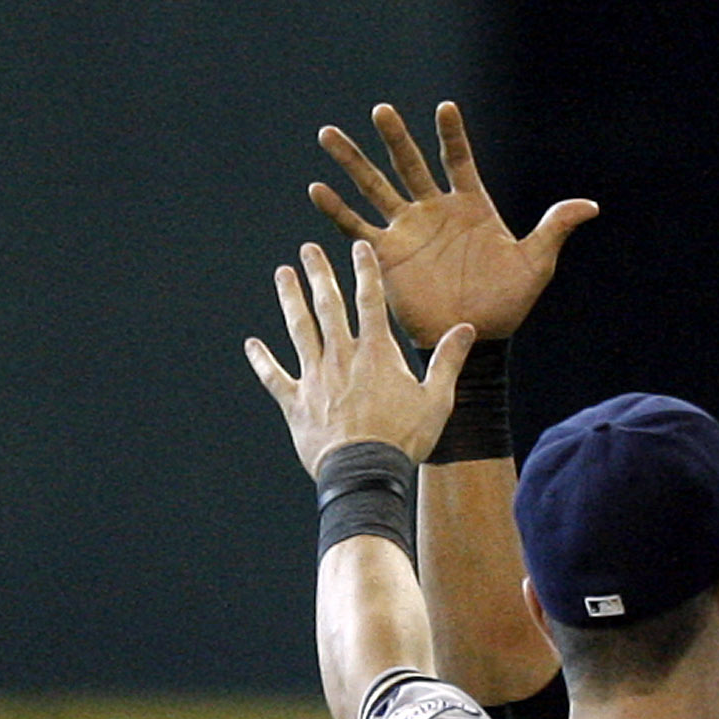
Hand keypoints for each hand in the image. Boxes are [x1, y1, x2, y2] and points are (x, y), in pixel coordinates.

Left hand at [246, 241, 470, 473]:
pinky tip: (251, 345)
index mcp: (375, 353)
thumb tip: (466, 329)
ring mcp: (315, 377)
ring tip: (282, 274)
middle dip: (318, 274)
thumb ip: (447, 361)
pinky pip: (274, 376)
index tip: (359, 247)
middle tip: (308, 250)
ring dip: (290, 299)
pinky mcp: (296, 401)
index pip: (370, 301)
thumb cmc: (404, 438)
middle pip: (328, 305)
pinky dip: (261, 361)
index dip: (365, 271)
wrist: (364, 470)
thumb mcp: (436, 400)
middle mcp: (341, 356)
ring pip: (299, 329)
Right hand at [309, 100, 596, 348]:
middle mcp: (433, 209)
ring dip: (353, 163)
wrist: (478, 337)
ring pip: (375, 187)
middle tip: (381, 110)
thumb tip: (590, 206)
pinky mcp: (387, 254)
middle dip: (396, 138)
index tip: (446, 108)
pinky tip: (317, 189)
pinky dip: (337, 211)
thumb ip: (554, 229)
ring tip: (329, 134)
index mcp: (469, 205)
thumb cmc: (509, 302)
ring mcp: (408, 229)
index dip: (453, 136)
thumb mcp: (536, 264)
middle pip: (410, 164)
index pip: (458, 160)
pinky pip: (357, 228)